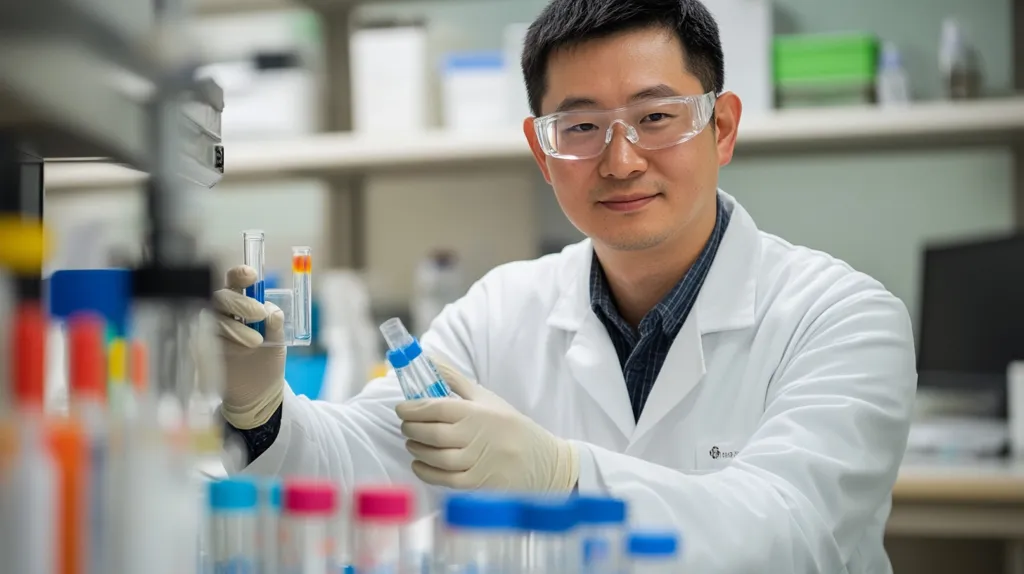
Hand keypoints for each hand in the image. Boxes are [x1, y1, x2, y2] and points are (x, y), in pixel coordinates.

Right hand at [208, 265, 285, 429]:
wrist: (256, 394)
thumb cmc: (265, 362)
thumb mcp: (277, 342)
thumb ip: (275, 326)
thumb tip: (273, 311)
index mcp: (241, 307)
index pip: (234, 283)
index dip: (239, 276)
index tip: (252, 277)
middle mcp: (222, 315)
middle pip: (221, 297)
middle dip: (240, 302)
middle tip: (259, 314)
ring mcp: (210, 333)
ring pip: (214, 318)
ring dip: (236, 327)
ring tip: (256, 342)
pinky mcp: (201, 350)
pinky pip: (203, 339)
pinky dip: (219, 341)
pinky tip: (233, 350)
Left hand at [396, 360, 577, 491]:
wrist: (541, 461)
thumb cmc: (510, 425)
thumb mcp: (486, 397)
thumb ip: (455, 380)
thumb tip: (429, 360)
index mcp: (476, 412)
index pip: (434, 408)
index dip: (412, 408)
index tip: (402, 408)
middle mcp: (474, 437)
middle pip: (430, 433)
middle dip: (411, 428)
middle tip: (406, 424)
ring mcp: (475, 462)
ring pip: (433, 456)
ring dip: (416, 448)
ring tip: (413, 441)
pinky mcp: (475, 484)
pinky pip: (442, 479)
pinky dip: (424, 471)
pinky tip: (419, 463)